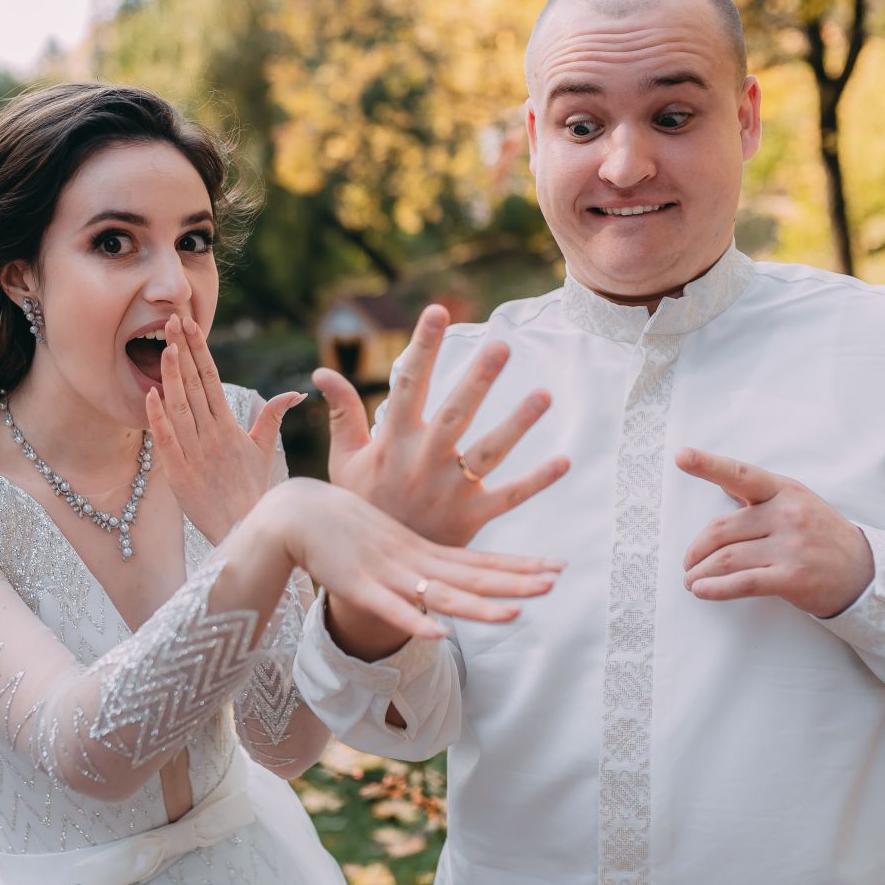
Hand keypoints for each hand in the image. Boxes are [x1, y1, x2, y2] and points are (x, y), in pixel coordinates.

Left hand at [145, 315, 303, 544]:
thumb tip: (294, 392)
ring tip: (162, 346)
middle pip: (195, 385)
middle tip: (170, 320)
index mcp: (231, 426)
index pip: (212, 378)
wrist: (246, 529)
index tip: (189, 324)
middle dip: (182, 350)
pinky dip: (159, 418)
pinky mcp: (180, 474)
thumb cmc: (254, 490)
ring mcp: (196, 454)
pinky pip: (168, 440)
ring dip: (171, 376)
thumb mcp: (265, 450)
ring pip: (180, 408)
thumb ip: (273, 417)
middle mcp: (214, 435)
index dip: (199, 350)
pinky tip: (151, 394)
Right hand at [261, 479, 562, 640]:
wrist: (296, 512)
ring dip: (477, 606)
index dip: (518, 567)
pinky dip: (414, 620)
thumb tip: (438, 583)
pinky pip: (391, 609)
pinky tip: (439, 632)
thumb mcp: (388, 540)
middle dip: (515, 581)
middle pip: (472, 577)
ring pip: (440, 595)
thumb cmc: (342, 525)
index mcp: (423, 550)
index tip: (556, 568)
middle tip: (555, 582)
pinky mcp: (357, 585)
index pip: (481, 562)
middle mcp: (414, 560)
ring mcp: (388, 574)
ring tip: (514, 613)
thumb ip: (414, 557)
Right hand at [313, 304, 569, 546]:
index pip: (408, 384)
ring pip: (487, 452)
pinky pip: (508, 497)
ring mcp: (449, 490)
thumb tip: (321, 372)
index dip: (423, 347)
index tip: (437, 311)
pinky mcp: (471, 517)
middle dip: (477, 380)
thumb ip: (343, 414)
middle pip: (455, 415)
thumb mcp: (346, 460)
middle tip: (501, 346)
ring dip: (516, 425)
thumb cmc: (362, 504)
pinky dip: (536, 481)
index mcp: (393, 442)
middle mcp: (423, 462)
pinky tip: (563, 459)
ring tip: (543, 394)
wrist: (372, 574)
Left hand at [677, 448, 873, 618]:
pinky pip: (742, 582)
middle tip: (688, 562)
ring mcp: (790, 546)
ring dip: (700, 572)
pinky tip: (701, 590)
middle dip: (697, 549)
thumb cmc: (821, 535)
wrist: (863, 572)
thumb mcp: (797, 503)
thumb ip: (760, 497)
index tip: (682, 456)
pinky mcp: (791, 577)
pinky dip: (715, 588)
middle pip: (721, 529)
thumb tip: (722, 486)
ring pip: (727, 558)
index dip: (709, 464)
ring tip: (691, 580)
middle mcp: (787, 514)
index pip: (741, 474)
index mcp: (784, 490)